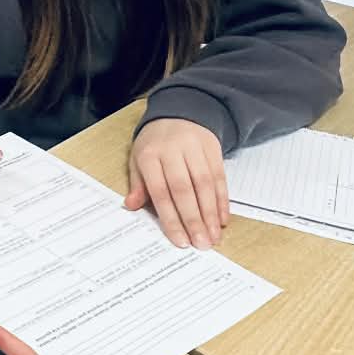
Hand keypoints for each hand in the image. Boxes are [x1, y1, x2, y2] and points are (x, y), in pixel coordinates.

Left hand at [124, 117, 229, 248]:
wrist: (179, 110)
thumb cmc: (155, 142)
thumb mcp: (138, 158)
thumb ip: (137, 184)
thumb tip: (131, 206)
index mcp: (149, 155)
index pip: (160, 192)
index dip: (171, 218)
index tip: (180, 241)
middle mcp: (172, 150)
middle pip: (184, 190)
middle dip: (194, 220)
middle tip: (201, 244)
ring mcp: (194, 148)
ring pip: (205, 184)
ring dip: (211, 214)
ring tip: (213, 236)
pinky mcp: (212, 147)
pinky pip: (219, 176)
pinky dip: (222, 199)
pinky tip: (223, 217)